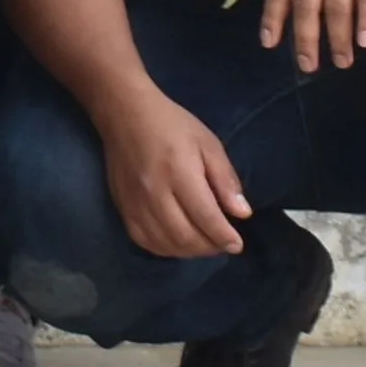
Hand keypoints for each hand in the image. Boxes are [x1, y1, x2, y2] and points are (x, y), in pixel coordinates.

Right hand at [95, 92, 254, 263]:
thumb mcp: (208, 143)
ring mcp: (135, 204)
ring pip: (166, 244)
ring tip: (205, 244)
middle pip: (186, 236)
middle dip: (210, 247)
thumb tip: (242, 213)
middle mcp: (155, 193)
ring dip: (190, 252)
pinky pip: (145, 242)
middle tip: (223, 243)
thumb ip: (225, 179)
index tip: (237, 245)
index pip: (205, 217)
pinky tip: (179, 243)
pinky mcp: (123, 209)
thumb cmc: (172, 125)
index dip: (224, 237)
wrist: (125, 115)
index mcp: (179, 172)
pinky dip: (166, 249)